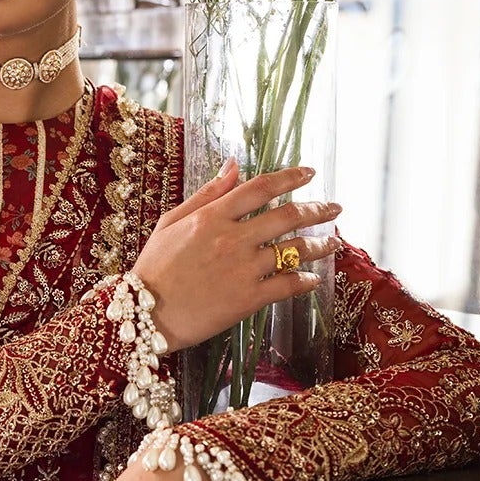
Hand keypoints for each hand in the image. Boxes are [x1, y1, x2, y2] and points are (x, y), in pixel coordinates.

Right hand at [132, 161, 341, 352]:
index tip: (310, 173)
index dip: (290, 177)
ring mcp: (243, 269)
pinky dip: (305, 281)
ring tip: (334, 243)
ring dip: (321, 245)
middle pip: (287, 216)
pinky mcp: (248, 299)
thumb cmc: (153, 268)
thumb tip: (233, 164)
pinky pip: (288, 285)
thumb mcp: (171, 222)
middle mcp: (233, 238)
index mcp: (213, 216)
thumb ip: (206, 193)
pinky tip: (313, 279)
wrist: (144, 315)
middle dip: (318, 209)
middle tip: (335, 208)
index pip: (261, 187)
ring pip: (295, 250)